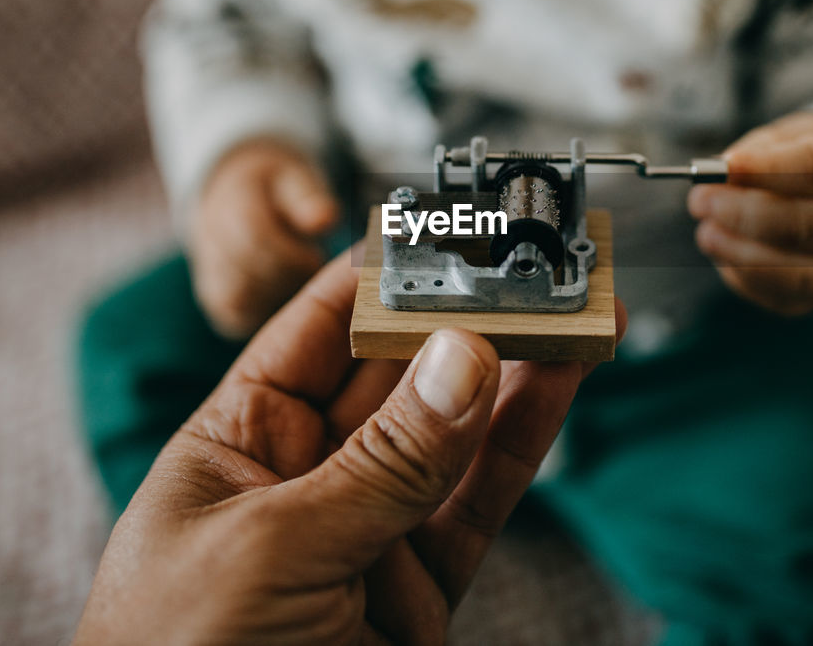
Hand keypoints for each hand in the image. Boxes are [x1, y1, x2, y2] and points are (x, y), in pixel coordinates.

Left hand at [75, 249, 624, 645]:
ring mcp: (369, 529)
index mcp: (238, 443)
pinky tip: (561, 385)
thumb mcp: (271, 548)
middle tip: (532, 263)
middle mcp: (307, 475)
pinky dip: (523, 442)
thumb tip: (464, 360)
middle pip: (398, 374)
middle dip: (466, 316)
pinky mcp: (421, 585)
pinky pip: (480, 499)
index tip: (443, 226)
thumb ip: (381, 462)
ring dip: (515, 369)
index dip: (379, 274)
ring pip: (455, 432)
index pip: (314, 330)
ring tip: (574, 310)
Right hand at [190, 139, 338, 337]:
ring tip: (299, 283)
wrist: (244, 199)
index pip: (253, 236)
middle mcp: (209, 235)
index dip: (291, 256)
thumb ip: (308, 199)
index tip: (316, 259)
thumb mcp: (297, 182)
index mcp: (231, 201)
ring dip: (276, 297)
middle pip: (244, 270)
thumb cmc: (280, 193)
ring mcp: (207, 268)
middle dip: (287, 277)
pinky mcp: (214, 297)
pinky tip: (284, 297)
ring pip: (236, 298)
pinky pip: (233, 317)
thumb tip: (323, 220)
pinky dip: (264, 314)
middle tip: (312, 273)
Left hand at [688, 111, 812, 315]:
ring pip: (792, 270)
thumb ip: (761, 151)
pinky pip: (781, 295)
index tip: (723, 167)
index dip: (766, 170)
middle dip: (741, 213)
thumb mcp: (800, 136)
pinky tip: (724, 252)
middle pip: (803, 225)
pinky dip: (743, 276)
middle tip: (699, 200)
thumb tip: (721, 174)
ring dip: (737, 251)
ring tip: (705, 232)